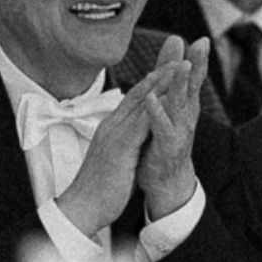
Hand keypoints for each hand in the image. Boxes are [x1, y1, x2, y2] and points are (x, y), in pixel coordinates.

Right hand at [56, 57, 191, 236]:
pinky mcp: (120, 147)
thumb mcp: (112, 160)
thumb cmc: (97, 188)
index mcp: (111, 129)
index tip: (167, 67)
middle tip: (178, 54)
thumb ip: (122, 146)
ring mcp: (115, 134)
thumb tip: (132, 142)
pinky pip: (141, 122)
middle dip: (159, 72)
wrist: (81, 207)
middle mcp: (112, 126)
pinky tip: (170, 96)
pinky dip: (156, 106)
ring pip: (141, 101)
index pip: (133, 99)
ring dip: (162, 81)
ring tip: (180, 65)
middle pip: (139, 92)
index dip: (151, 82)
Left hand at [138, 35, 209, 218]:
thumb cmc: (165, 138)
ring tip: (182, 66)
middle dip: (197, 65)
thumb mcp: (169, 106)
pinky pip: (162, 129)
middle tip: (202, 44)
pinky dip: (157, 114)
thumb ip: (170, 78)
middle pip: (192, 86)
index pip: (192, 77)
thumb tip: (175, 45)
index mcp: (185, 105)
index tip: (202, 38)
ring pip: (180, 104)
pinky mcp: (166, 148)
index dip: (197, 59)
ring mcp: (178, 132)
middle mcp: (185, 116)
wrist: (165, 181)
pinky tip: (152, 99)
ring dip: (181, 85)